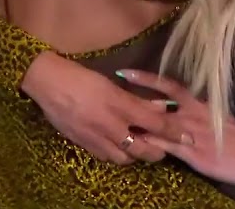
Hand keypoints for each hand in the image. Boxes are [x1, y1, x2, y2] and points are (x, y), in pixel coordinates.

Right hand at [20, 52, 175, 164]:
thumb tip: (161, 106)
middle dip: (156, 152)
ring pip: (124, 158)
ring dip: (134, 155)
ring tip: (136, 145)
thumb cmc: (79, 76)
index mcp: (119, 105)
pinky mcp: (81, 143)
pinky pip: (105, 156)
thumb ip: (136, 99)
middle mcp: (110, 125)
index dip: (174, 133)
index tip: (188, 137)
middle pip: (142, 149)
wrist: (46, 82)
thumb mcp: (110, 84)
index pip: (156, 124)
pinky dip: (114, 153)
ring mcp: (95, 137)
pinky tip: (114, 145)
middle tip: (161, 148)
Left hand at [118, 69, 234, 188]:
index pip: (169, 86)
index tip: (125, 72)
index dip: (146, 78)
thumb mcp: (221, 118)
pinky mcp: (190, 154)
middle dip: (131, 99)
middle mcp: (191, 116)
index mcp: (201, 104)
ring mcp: (189, 135)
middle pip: (155, 104)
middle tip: (107, 92)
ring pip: (154, 125)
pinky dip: (147, 145)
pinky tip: (133, 144)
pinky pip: (163, 147)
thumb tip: (180, 103)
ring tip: (111, 119)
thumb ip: (200, 111)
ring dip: (135, 123)